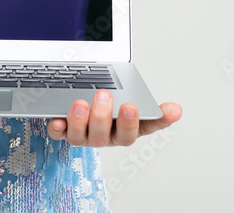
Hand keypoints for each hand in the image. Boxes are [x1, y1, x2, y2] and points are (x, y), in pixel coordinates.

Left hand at [47, 90, 181, 147]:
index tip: (131, 106)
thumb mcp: (137, 105)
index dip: (133, 122)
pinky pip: (58, 135)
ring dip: (80, 121)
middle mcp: (104, 137)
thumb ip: (155, 109)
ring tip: (80, 103)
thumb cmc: (116, 110)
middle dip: (103, 117)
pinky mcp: (65, 131)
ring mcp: (84, 136)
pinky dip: (57, 128)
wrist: (92, 107)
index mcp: (125, 132)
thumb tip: (176, 110)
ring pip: (80, 137)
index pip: (134, 132)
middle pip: (104, 136)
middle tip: (104, 95)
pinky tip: (56, 119)